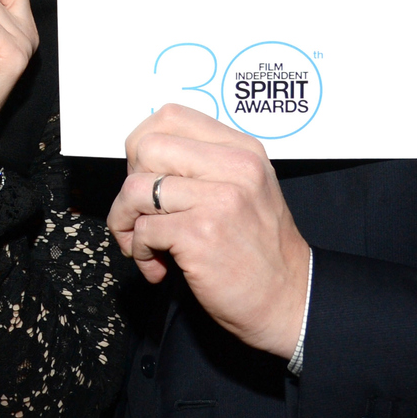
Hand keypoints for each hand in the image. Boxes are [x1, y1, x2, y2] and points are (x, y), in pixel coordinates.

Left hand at [107, 104, 310, 359]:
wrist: (290, 301)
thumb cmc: (258, 251)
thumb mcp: (246, 189)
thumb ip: (204, 166)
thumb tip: (140, 158)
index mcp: (242, 150)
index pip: (170, 116)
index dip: (142, 146)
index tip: (146, 176)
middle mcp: (234, 167)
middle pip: (145, 147)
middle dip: (128, 184)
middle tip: (140, 215)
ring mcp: (220, 199)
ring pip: (135, 189)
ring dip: (126, 222)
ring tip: (144, 245)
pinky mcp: (202, 234)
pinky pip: (143, 230)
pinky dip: (140, 252)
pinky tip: (160, 267)